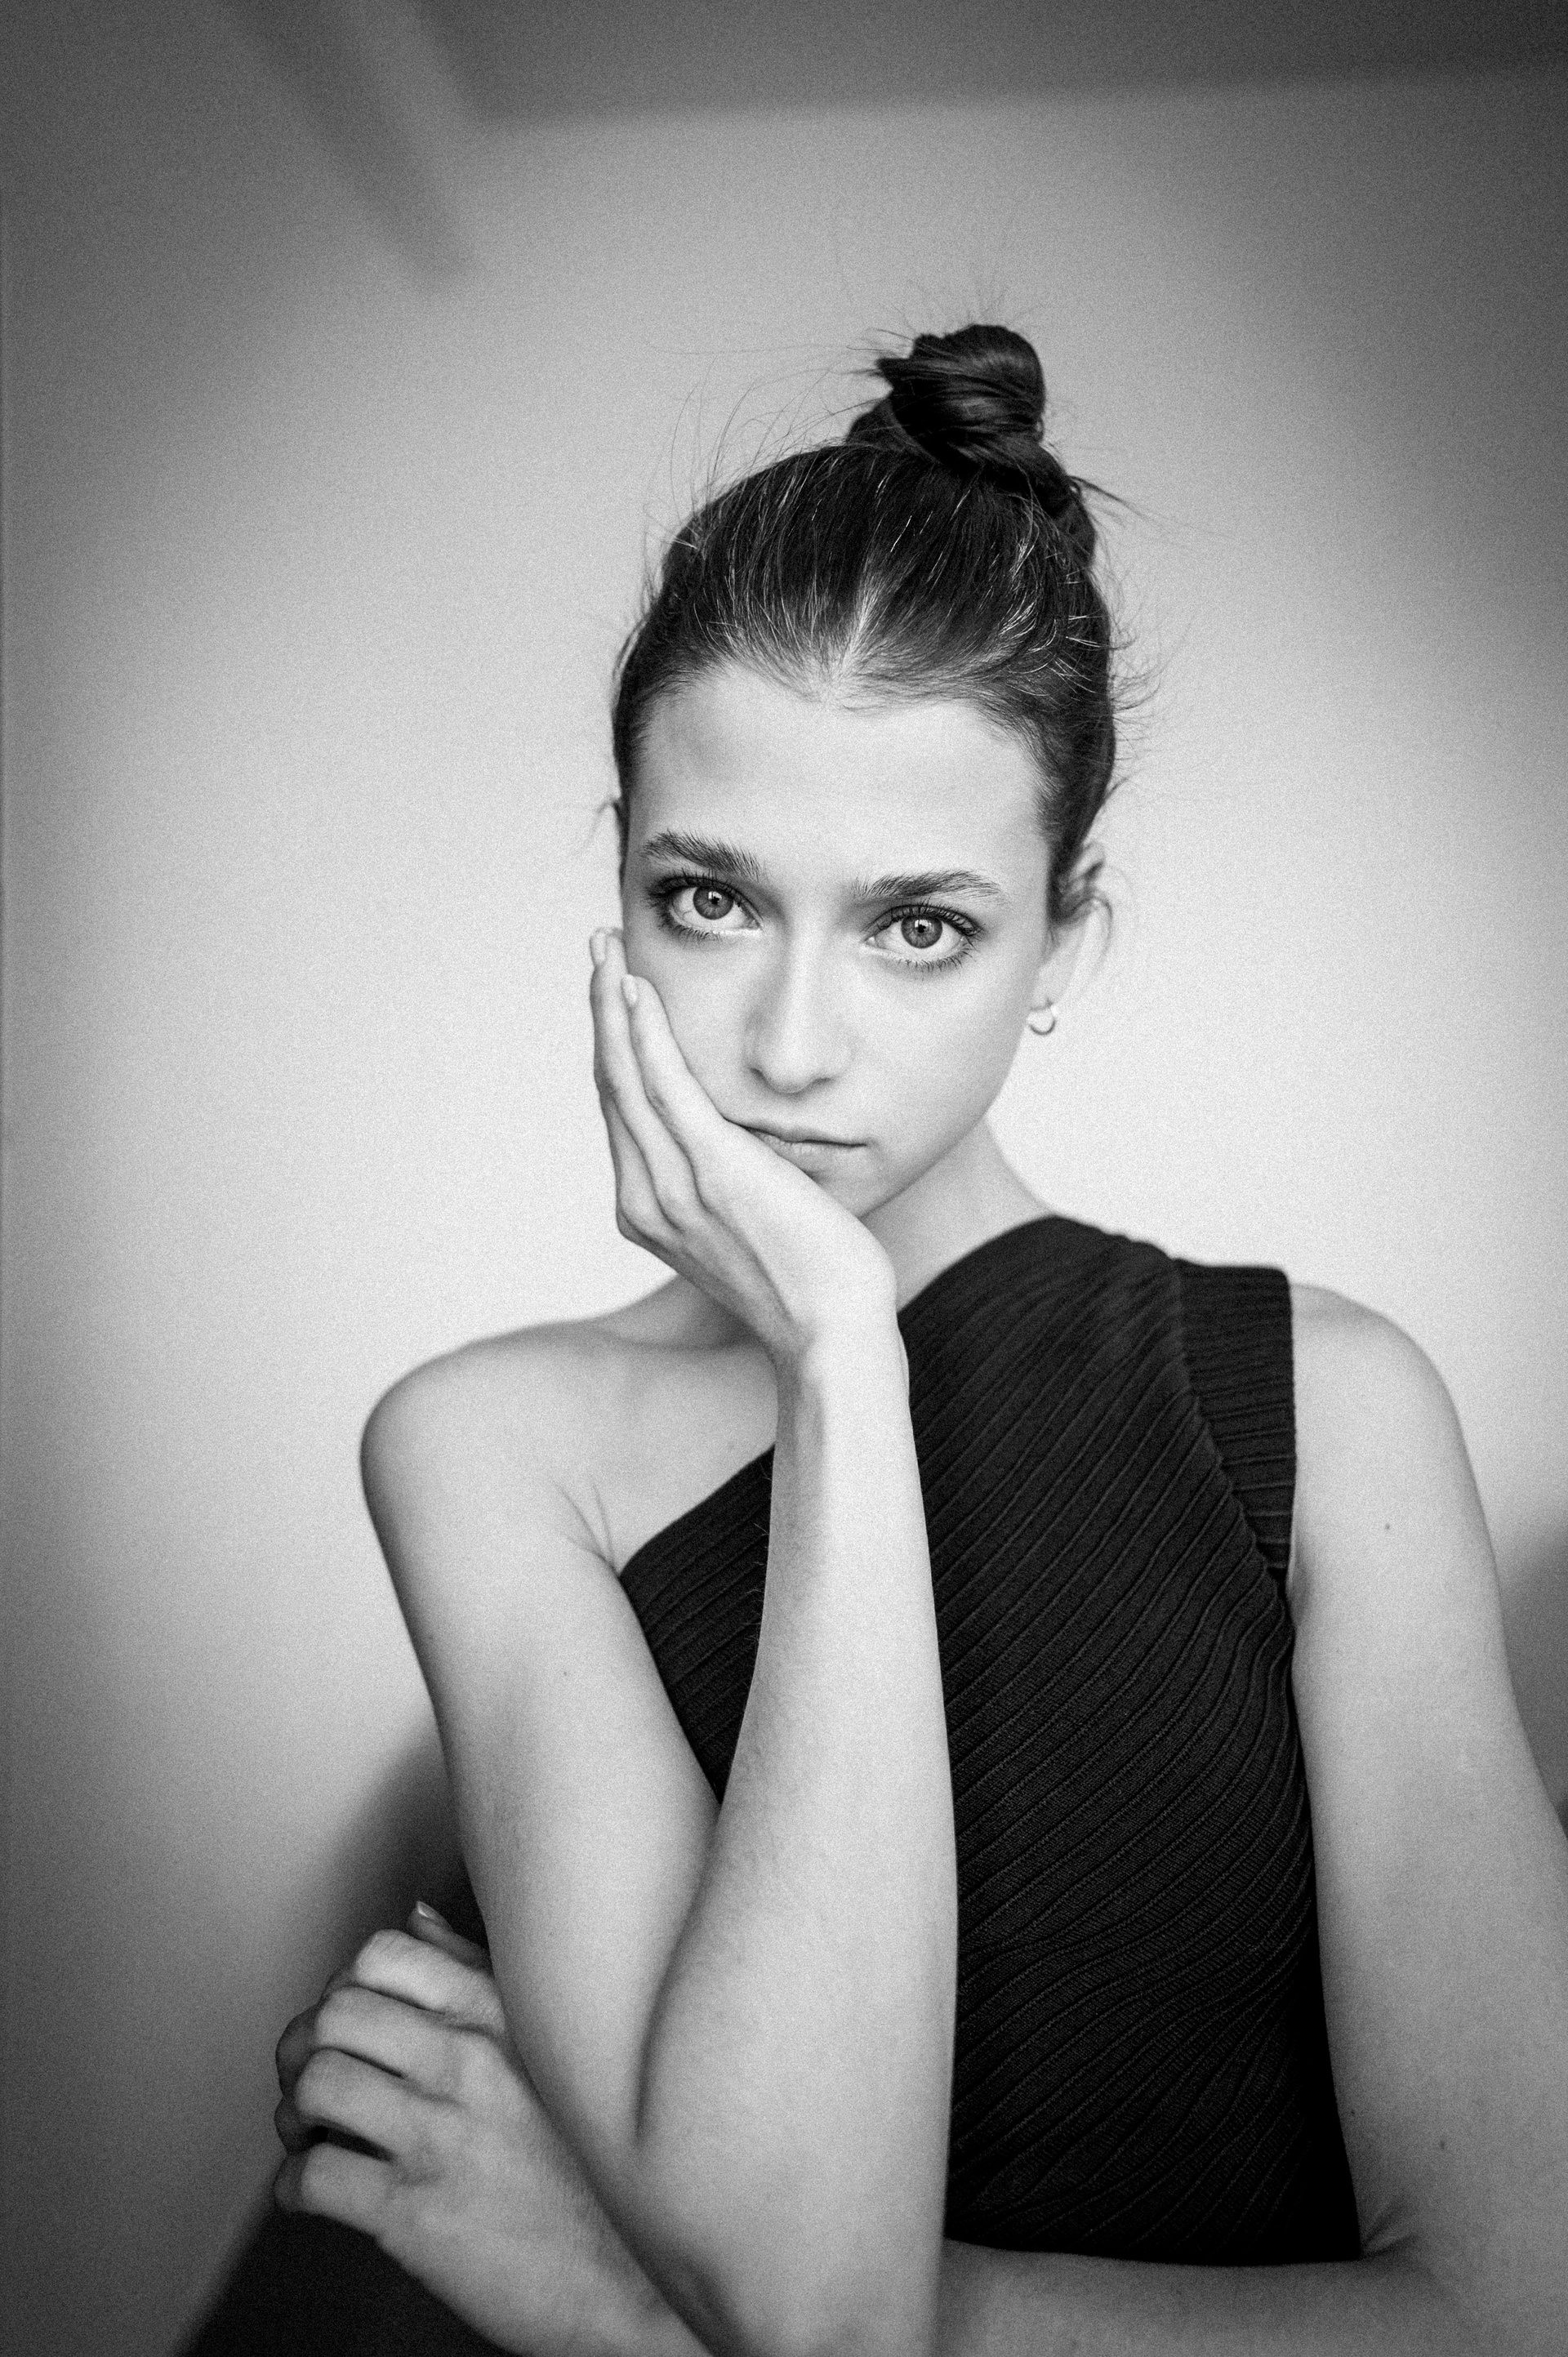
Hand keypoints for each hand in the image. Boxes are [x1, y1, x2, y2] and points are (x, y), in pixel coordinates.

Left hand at [274, 1904, 700, 2356]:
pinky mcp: (415, 2215)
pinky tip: (322, 2191)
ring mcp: (441, 2137)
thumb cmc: (587, 2164)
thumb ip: (477, 1973)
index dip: (348, 1986)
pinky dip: (296, 2186)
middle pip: (334, 2012)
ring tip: (313, 2133)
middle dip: (304, 2046)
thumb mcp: (548, 2046)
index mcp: (501, 2013)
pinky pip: (313, 2177)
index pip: (384, 1953)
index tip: (354, 2025)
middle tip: (312, 2081)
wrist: (630, 2283)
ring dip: (295, 2112)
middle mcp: (470, 2062)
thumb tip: (414, 1916)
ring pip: (316, 2083)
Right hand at [589, 927, 897, 1368]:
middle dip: (601, 1012)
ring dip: (612, 1006)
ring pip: (626, 1077)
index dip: (613, 1048)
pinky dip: (644, 1033)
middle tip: (598, 950)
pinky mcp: (712, 1169)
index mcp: (649, 1212)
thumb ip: (729, 1181)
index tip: (613, 995)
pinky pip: (665, 1086)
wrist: (831, 1333)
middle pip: (612, 1085)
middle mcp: (646, 1199)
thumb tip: (743, 1145)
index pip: (623, 1112)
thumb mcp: (752, 1224)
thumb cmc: (809, 1282)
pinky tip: (635, 991)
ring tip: (607, 951)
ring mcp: (673, 1186)